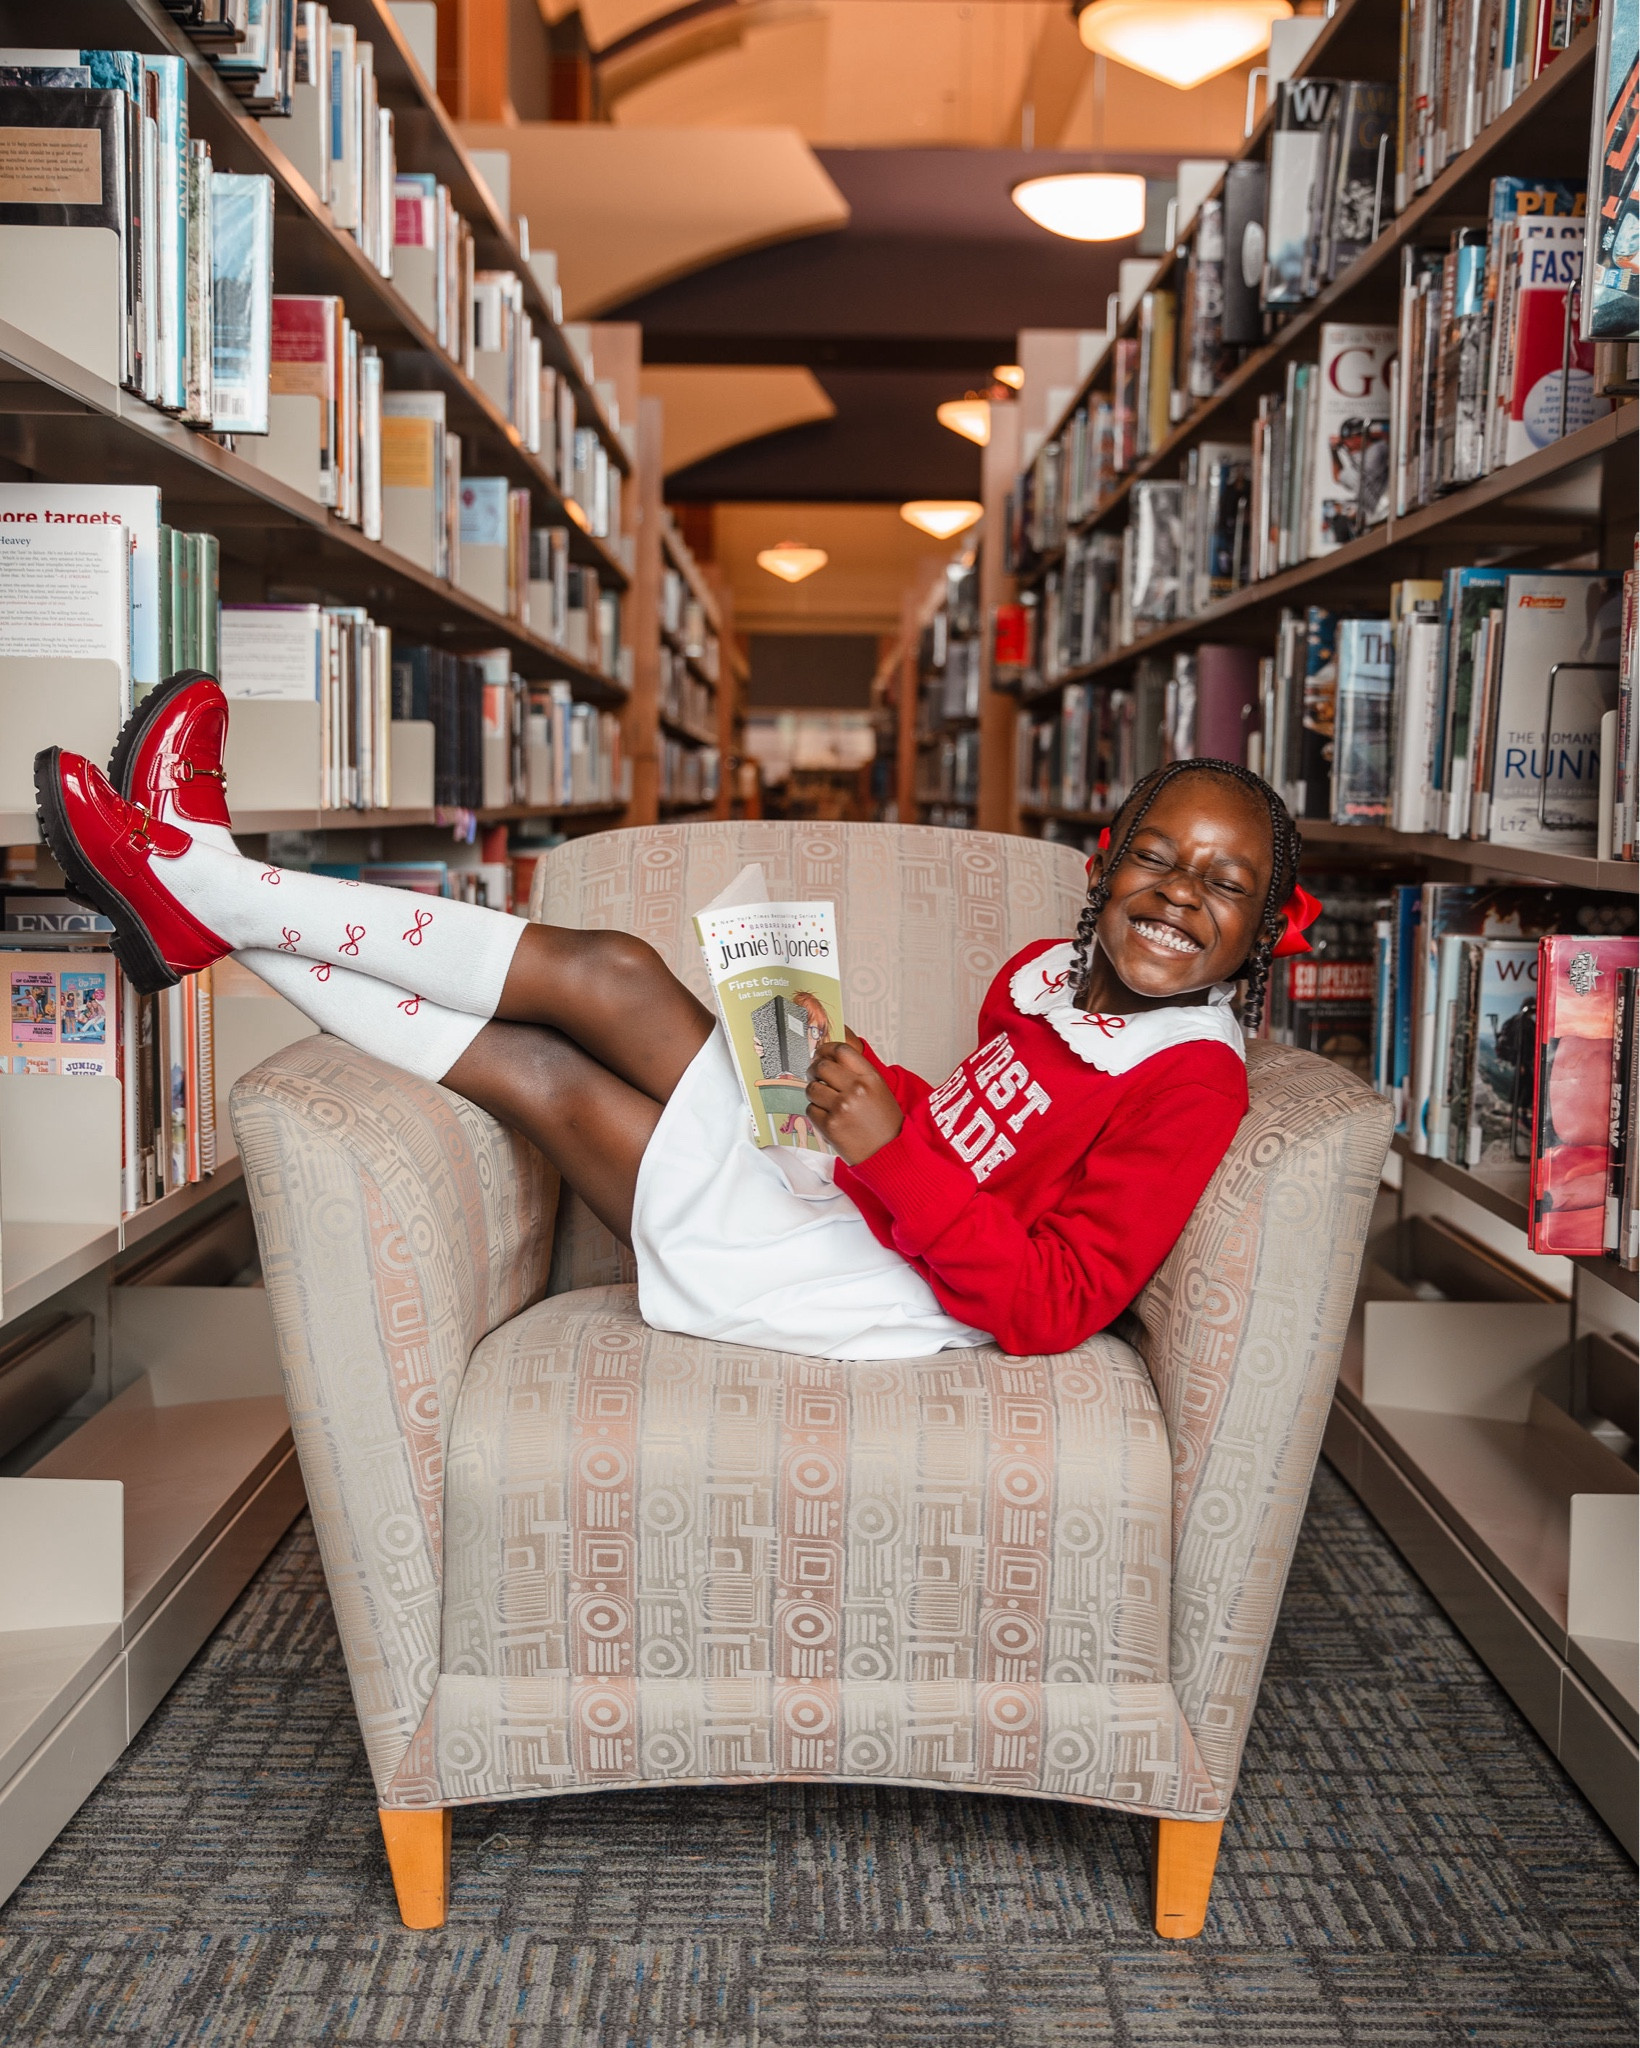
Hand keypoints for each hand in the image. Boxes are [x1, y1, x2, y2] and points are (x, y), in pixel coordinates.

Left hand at [805, 1040, 903, 1164]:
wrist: (889, 1154)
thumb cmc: (885, 1124)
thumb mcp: (879, 1090)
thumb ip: (857, 1074)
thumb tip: (829, 1060)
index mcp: (870, 1078)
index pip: (841, 1050)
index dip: (826, 1049)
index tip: (820, 1053)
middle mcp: (856, 1089)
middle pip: (822, 1066)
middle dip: (814, 1070)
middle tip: (815, 1075)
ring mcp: (841, 1107)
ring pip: (812, 1088)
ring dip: (814, 1093)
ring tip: (824, 1101)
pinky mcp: (829, 1125)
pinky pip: (810, 1109)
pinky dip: (815, 1112)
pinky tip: (828, 1117)